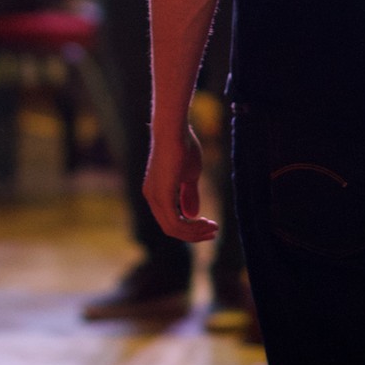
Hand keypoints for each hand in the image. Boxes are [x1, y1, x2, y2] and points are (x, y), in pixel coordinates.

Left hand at [143, 123, 217, 242]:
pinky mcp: (162, 196)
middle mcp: (152, 197)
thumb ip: (188, 194)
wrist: (175, 130)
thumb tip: (192, 215)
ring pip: (172, 228)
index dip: (189, 228)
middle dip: (193, 234)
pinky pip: (175, 222)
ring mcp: (154, 197)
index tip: (209, 225)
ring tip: (213, 228)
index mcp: (156, 192)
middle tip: (213, 232)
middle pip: (170, 228)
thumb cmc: (183, 146)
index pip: (170, 220)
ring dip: (194, 232)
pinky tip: (205, 222)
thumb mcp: (189, 175)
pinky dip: (191, 227)